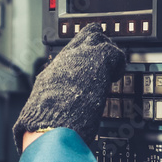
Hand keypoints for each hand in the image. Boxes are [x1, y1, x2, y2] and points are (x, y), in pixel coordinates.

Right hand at [13, 23, 124, 152]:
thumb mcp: (43, 110)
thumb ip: (50, 105)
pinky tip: (116, 76)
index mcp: (51, 73)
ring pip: (98, 38)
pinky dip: (118, 63)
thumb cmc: (46, 125)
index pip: (68, 52)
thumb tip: (50, 116)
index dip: (80, 56)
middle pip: (84, 36)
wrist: (50, 124)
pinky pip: (114, 52)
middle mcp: (65, 61)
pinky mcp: (98, 60)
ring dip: (107, 52)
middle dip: (96, 46)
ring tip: (112, 68)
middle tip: (104, 61)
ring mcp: (81, 57)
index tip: (87, 65)